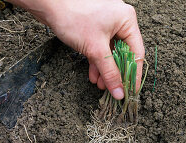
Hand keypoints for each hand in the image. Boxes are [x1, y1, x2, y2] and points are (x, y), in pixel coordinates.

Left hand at [7, 0, 144, 98]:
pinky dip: (96, 62)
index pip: (136, 52)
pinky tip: (92, 75)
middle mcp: (119, 21)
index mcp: (127, 20)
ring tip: (99, 85)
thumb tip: (119, 92)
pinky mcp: (94, 29)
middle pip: (123, 54)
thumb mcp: (95, 49)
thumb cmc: (74, 19)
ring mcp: (106, 24)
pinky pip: (99, 48)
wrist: (50, 6)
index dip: (134, 74)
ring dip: (104, 70)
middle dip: (115, 73)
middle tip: (113, 89)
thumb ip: (109, 72)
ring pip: (109, 53)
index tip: (131, 90)